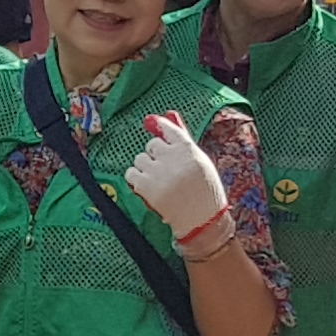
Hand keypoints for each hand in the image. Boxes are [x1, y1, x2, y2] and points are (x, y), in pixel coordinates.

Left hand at [125, 111, 228, 240]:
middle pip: (152, 144)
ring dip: (146, 167)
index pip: (168, 129)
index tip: (153, 122)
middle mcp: (171, 157)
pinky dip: (136, 179)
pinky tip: (147, 186)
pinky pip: (131, 173)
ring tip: (158, 180)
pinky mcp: (145, 186)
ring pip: (140, 158)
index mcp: (187, 149)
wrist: (201, 220)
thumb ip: (184, 141)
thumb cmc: (205, 191)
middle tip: (165, 169)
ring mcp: (157, 171)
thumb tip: (169, 114)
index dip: (160, 126)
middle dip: (156, 154)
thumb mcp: (201, 163)